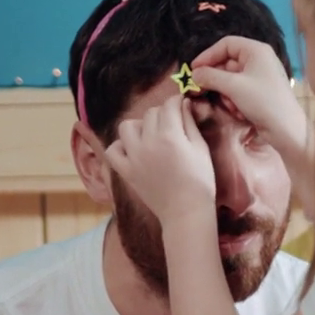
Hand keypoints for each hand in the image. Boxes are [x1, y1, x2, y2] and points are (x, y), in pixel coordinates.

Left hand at [104, 96, 215, 225]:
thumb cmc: (200, 181)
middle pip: (150, 113)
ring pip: (127, 126)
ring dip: (139, 126)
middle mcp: (148, 142)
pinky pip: (112, 150)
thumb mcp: (201, 149)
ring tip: (150, 136)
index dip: (177, 102)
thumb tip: (184, 103)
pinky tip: (133, 151)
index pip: (169, 105)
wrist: (185, 212)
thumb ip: (190, 123)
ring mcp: (134, 157)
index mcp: (170, 135)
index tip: (181, 106)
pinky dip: (120, 147)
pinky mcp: (126, 171)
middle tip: (171, 125)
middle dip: (162, 114)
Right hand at [190, 37, 307, 158]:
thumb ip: (210, 76)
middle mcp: (259, 60)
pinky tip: (239, 112)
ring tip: (230, 106)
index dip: (208, 55)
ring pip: (231, 79)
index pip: (226, 44)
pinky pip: (239, 91)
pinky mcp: (260, 93)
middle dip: (216, 79)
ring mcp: (260, 77)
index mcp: (256, 50)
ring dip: (226, 94)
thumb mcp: (233, 86)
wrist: (286, 129)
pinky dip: (235, 100)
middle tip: (200, 90)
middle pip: (227, 63)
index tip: (193, 69)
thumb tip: (193, 74)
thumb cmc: (262, 101)